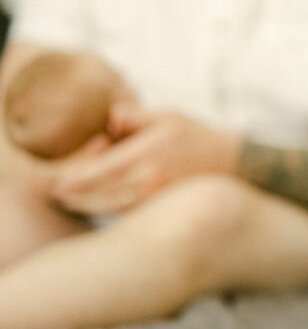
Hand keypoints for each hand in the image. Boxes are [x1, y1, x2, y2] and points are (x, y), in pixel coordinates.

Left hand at [50, 108, 240, 214]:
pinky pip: (122, 212)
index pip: (95, 171)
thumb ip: (133, 116)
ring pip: (106, 208)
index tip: (56, 177)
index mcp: (144, 156)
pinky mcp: (157, 207)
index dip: (71, 177)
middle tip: (55, 192)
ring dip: (85, 204)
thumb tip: (110, 119)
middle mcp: (146, 181)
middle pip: (95, 195)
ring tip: (68, 199)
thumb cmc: (195, 136)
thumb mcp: (166, 116)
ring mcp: (152, 197)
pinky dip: (103, 208)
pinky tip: (94, 202)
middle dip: (71, 194)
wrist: (231, 163)